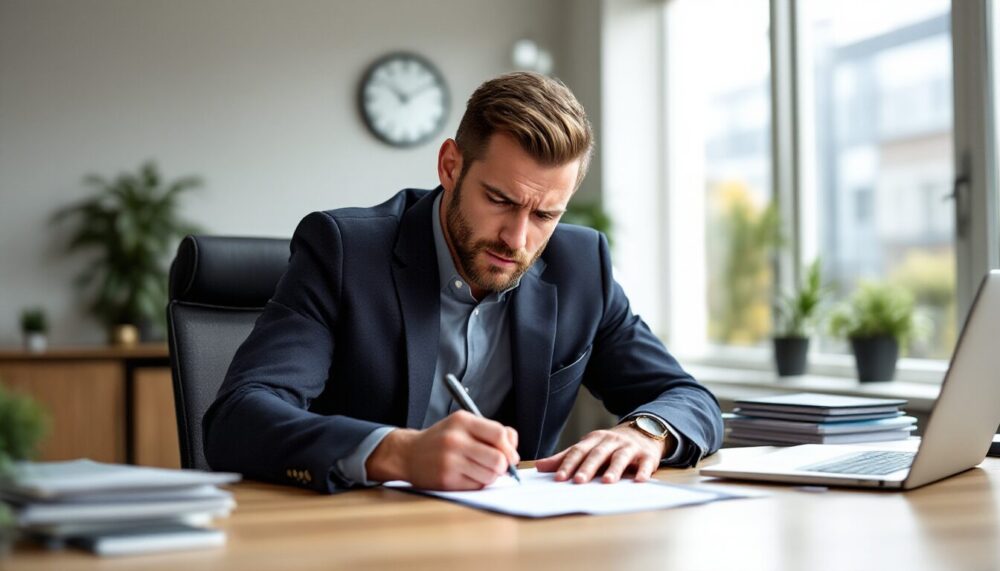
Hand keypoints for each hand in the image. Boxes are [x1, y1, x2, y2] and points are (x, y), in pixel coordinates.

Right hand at [366, 411, 518, 489]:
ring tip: (480, 470)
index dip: (510, 448)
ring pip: (490, 476)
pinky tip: (467, 476)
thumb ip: (490, 431)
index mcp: (462, 421)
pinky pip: (477, 486)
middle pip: (498, 459)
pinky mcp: (446, 480)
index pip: (499, 434)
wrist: (409, 454)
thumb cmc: (442, 439)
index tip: (510, 455)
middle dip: (504, 466)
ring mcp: (450, 461)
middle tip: (499, 467)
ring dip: (491, 476)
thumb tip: (513, 446)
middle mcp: (455, 440)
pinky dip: (478, 484)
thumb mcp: (463, 425)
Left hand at [535, 423, 670, 483]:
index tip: (558, 478)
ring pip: (620, 457)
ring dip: (614, 469)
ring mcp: (629, 447)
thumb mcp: (588, 448)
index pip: (578, 452)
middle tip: (578, 481)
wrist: (644, 431)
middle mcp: (611, 442)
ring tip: (607, 482)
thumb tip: (539, 466)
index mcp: (593, 440)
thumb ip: (565, 458)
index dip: (568, 464)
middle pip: (597, 454)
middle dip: (587, 468)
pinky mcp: (647, 455)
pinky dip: (643, 471)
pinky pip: (645, 463)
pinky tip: (639, 480)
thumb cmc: (609, 445)